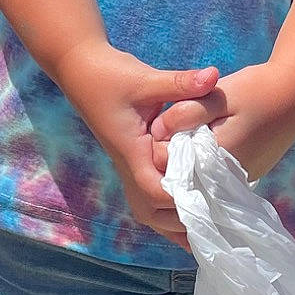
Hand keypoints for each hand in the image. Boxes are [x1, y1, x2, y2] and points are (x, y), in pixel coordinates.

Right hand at [55, 41, 218, 245]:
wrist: (79, 68)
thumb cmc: (110, 74)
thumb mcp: (147, 78)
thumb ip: (181, 82)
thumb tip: (214, 76)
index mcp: (131, 151)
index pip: (154, 190)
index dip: (181, 198)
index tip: (210, 197)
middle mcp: (128, 164)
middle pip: (150, 210)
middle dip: (180, 219)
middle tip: (214, 220)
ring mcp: (128, 164)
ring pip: (147, 207)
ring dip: (172, 219)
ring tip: (204, 227)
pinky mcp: (131, 158)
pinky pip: (147, 192)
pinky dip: (166, 207)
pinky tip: (189, 210)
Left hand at [149, 62, 294, 184]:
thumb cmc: (257, 91)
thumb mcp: (217, 95)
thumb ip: (185, 113)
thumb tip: (156, 130)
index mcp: (216, 160)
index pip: (169, 164)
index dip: (160, 142)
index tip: (166, 122)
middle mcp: (227, 179)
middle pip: (182, 175)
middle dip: (172, 153)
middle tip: (179, 125)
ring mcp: (238, 181)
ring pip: (197, 177)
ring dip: (189, 159)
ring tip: (195, 131)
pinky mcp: (244, 177)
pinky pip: (213, 177)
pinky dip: (204, 162)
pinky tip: (209, 140)